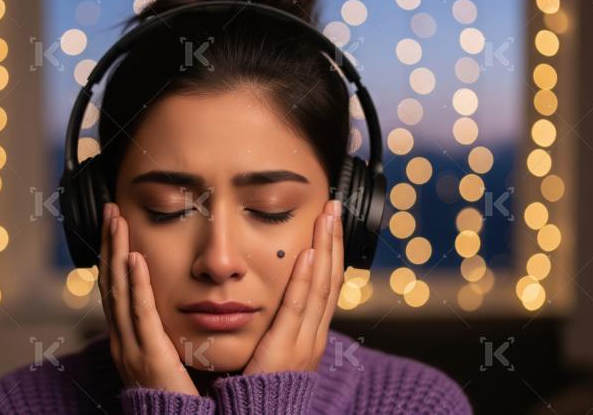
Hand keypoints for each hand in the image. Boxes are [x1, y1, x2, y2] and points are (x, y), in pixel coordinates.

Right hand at [98, 202, 199, 394]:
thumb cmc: (177, 394)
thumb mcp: (166, 353)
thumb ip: (164, 328)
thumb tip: (172, 300)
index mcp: (127, 337)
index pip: (115, 286)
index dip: (113, 253)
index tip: (116, 224)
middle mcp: (122, 339)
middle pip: (110, 282)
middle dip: (109, 244)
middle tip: (110, 210)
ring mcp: (131, 347)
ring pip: (119, 291)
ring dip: (117, 252)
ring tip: (117, 221)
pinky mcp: (149, 355)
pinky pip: (139, 313)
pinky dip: (135, 284)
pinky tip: (133, 258)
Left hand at [242, 199, 343, 374]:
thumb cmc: (258, 386)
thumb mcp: (272, 348)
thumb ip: (274, 324)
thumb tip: (268, 297)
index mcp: (310, 333)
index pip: (325, 283)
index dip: (329, 250)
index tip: (328, 221)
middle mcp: (314, 334)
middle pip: (330, 278)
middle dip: (333, 240)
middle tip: (334, 206)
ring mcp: (305, 342)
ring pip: (321, 286)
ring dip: (325, 248)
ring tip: (327, 216)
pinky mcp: (288, 349)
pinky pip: (299, 308)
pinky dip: (306, 280)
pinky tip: (308, 254)